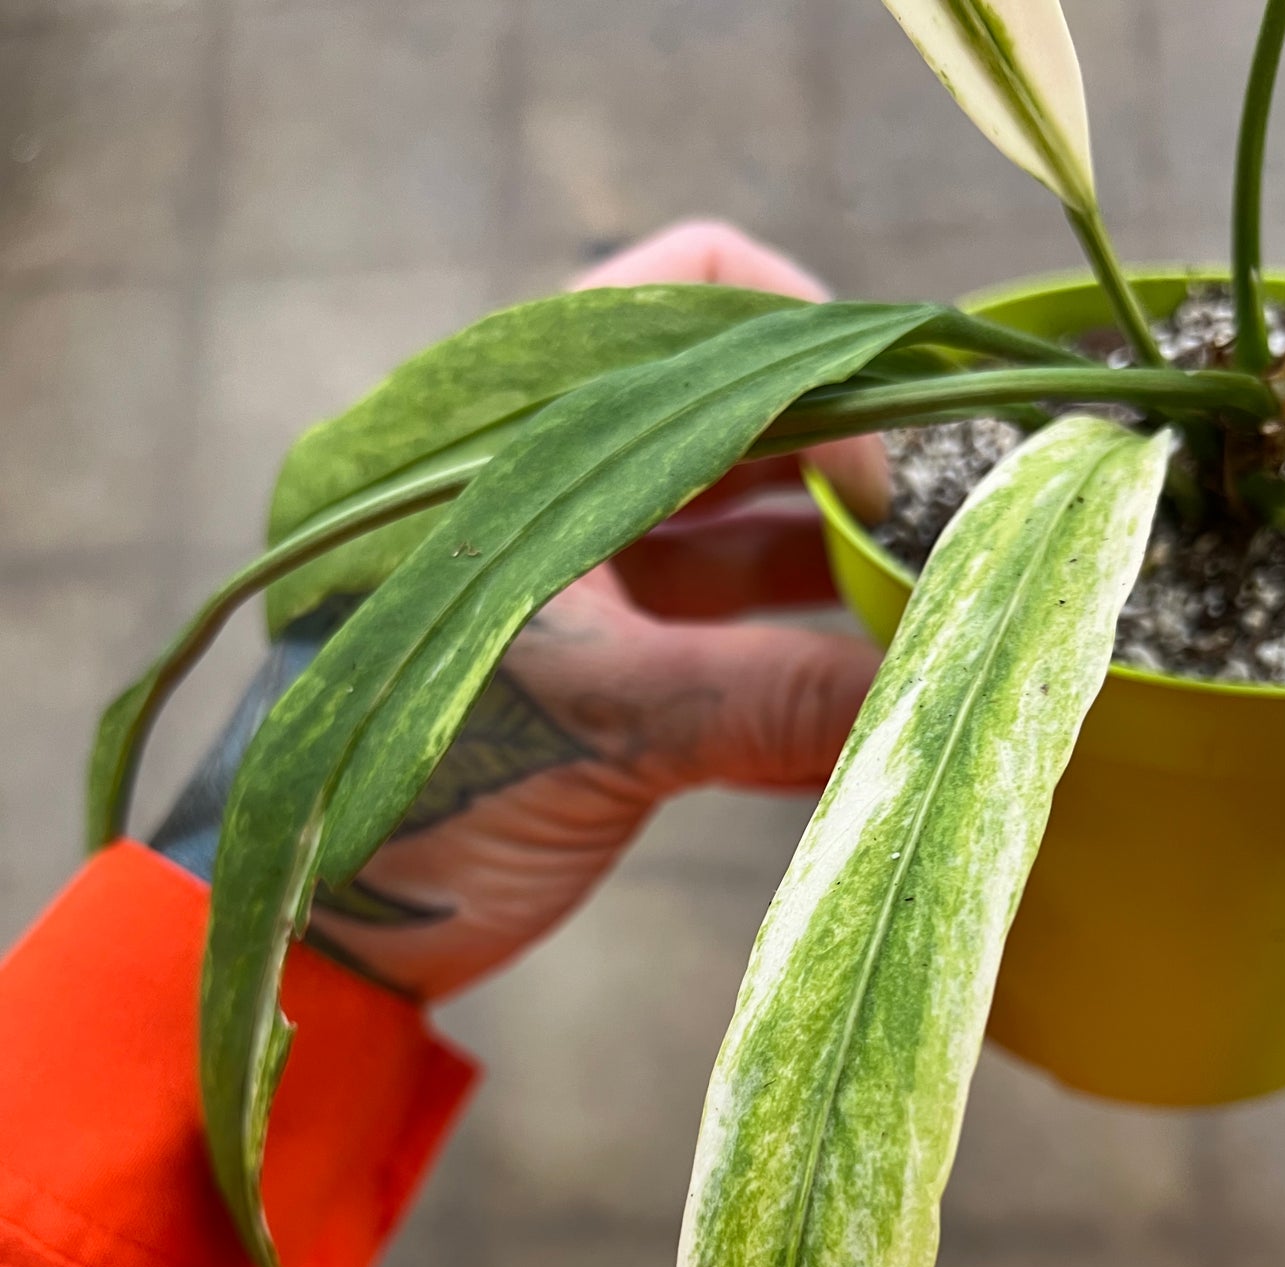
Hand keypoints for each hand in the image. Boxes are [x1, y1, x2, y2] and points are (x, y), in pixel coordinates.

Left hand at [155, 222, 883, 1000]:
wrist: (321, 937)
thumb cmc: (405, 801)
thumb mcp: (597, 729)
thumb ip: (769, 698)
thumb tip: (937, 687)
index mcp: (511, 436)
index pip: (685, 295)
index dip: (810, 344)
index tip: (890, 450)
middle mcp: (550, 480)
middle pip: (738, 418)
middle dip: (848, 470)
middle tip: (946, 539)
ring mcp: (581, 577)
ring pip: (741, 533)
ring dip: (834, 576)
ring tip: (930, 624)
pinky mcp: (603, 670)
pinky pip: (727, 639)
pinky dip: (796, 670)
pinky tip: (871, 714)